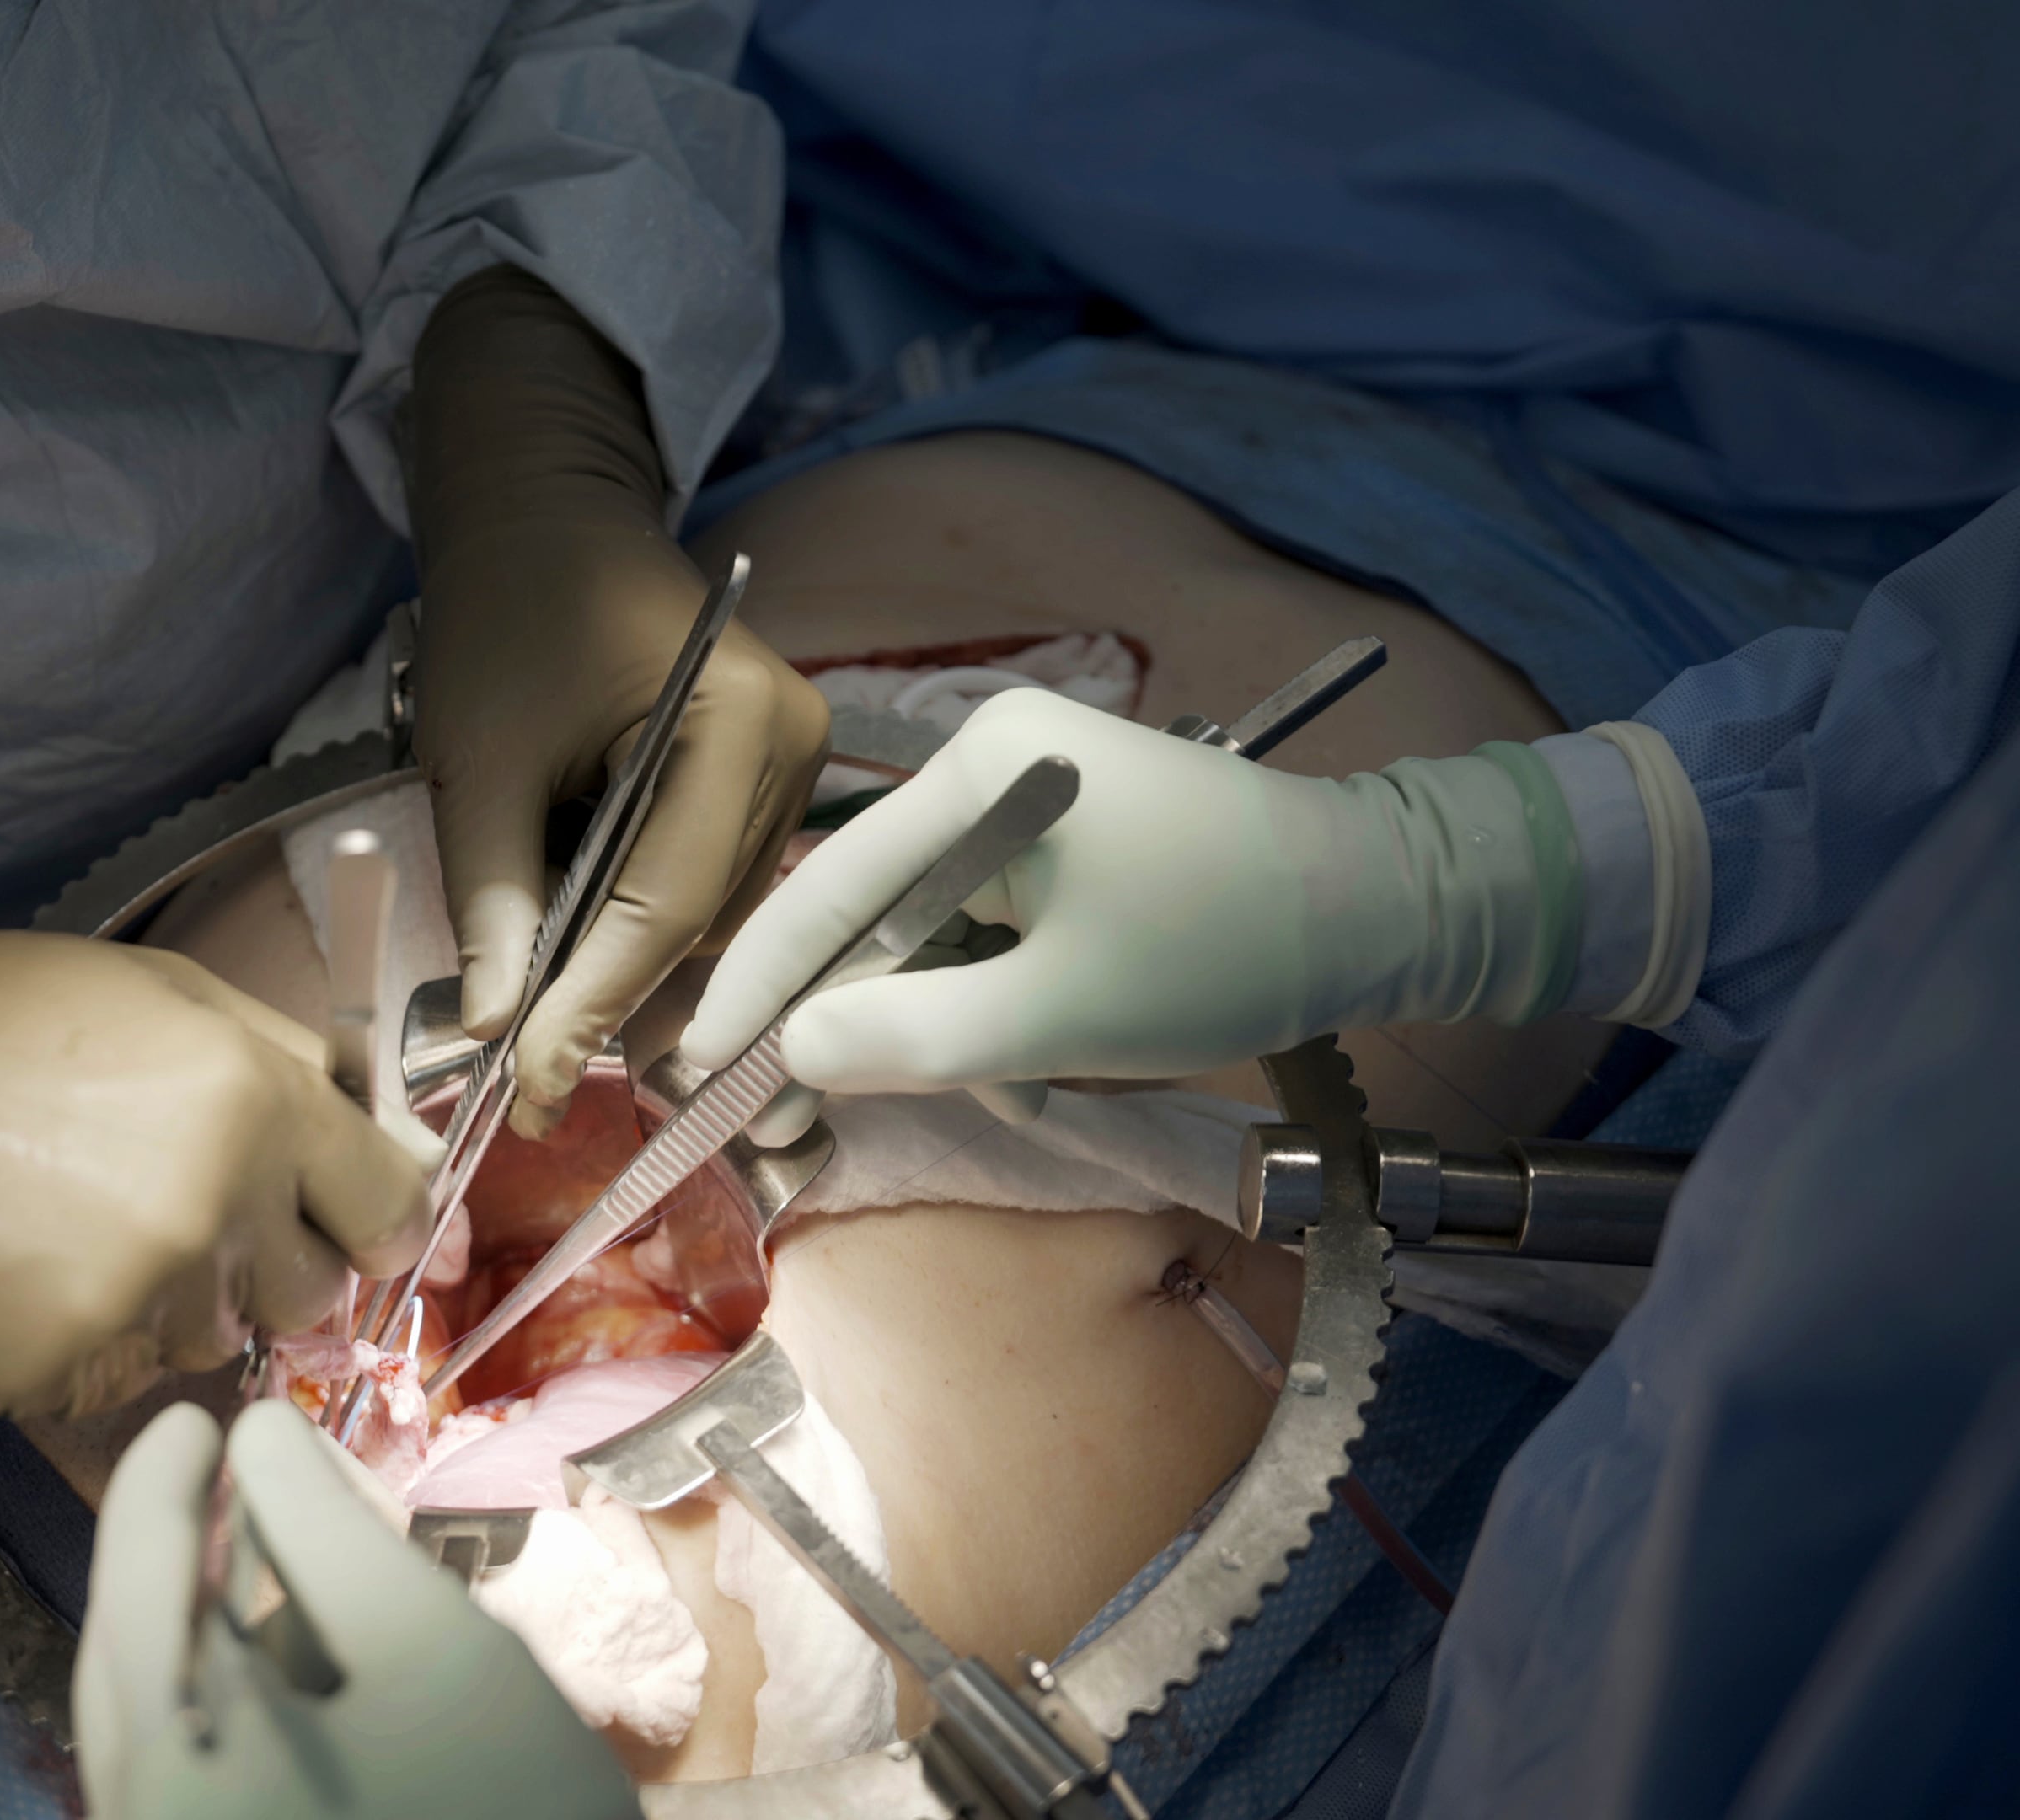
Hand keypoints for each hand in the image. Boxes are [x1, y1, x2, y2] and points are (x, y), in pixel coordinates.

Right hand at [0, 855, 431, 1417]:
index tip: (342, 1222)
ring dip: (173, 1305)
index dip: (372, 1217)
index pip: (392, 1205)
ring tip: (71, 1235)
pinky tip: (18, 1277)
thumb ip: (276, 1059)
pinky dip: (89, 1343)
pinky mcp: (63, 1373)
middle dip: (266, 1263)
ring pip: (216, 1341)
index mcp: (251, 1100)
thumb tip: (369, 1128)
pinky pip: (124, 1380)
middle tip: (173, 1215)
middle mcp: (216, 1209)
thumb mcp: (151, 990)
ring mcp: (140, 1302)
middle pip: (314, 1291)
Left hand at [77, 1399, 637, 1819]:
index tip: (200, 1414)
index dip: (161, 1485)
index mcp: (158, 1770)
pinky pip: (201, 1773)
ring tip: (275, 1557)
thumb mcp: (430, 1645)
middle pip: (128, 1659)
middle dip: (177, 1556)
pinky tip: (298, 1659)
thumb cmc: (505, 1813)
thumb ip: (325, 1527)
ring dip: (210, 1629)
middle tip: (229, 1473)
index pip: (134, 1586)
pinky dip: (235, 1702)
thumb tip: (259, 1439)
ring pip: (161, 1721)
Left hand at [410, 267, 828, 1137]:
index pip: (670, 900)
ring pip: (718, 921)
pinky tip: (587, 970)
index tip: (531, 1084)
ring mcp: (794, 765)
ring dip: (637, 982)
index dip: (599, 1002)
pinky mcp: (770, 781)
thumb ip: (491, 894)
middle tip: (533, 1089)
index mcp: (733, 719)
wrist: (545, 521)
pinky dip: (650, 937)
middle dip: (619, 1008)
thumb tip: (495, 1030)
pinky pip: (715, 888)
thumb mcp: (478, 758)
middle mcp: (792, 746)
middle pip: (709, 924)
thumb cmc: (505, 616)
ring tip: (547, 1040)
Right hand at [682, 688, 1581, 1095]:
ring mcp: (1029, 799)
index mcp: (978, 768)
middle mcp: (989, 762)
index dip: (758, 984)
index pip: (827, 884)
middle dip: (846, 1018)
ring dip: (931, 1024)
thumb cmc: (1223, 947)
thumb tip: (796, 1048)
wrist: (1386, 909)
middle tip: (787, 1114)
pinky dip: (986, 1002)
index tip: (698, 1061)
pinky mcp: (1065, 839)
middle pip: (871, 908)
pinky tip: (1022, 1063)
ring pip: (928, 931)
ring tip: (967, 1097)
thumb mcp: (1056, 1015)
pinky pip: (985, 929)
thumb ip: (911, 1036)